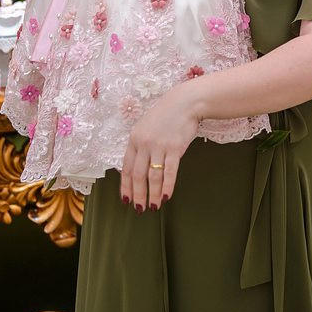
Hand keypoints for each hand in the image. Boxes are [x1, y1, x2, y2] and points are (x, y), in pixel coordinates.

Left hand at [120, 85, 200, 210]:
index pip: (127, 168)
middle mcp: (144, 144)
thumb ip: (140, 145)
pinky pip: (169, 172)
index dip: (126, 186)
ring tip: (153, 206)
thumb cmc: (165, 115)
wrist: (184, 103)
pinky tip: (167, 197)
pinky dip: (168, 186)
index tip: (126, 199)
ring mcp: (159, 146)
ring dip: (153, 194)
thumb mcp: (146, 127)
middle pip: (138, 175)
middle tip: (139, 209)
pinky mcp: (174, 148)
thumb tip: (136, 168)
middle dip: (138, 195)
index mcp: (134, 139)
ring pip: (153, 176)